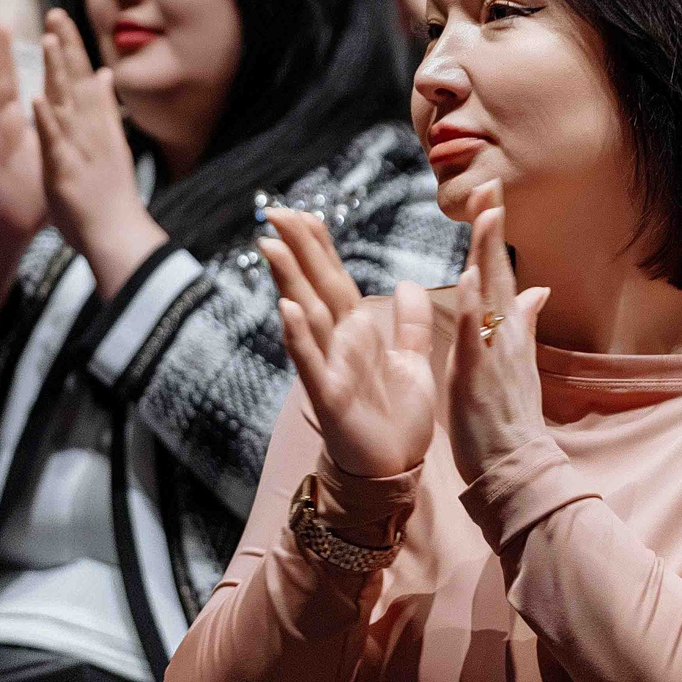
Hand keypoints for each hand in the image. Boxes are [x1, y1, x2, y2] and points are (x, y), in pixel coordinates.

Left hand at [32, 8, 162, 296]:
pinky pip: (54, 141)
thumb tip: (107, 76)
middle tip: (54, 13)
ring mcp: (80, 149)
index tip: (60, 21)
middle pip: (78, 82)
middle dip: (65, 47)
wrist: (119, 235)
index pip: (86, 78)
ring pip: (67, 104)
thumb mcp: (113, 144)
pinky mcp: (66, 170)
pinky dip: (47, 120)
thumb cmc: (112, 196)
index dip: (72, 48)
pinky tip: (37, 98)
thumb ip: (106, 109)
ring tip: (46, 40)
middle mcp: (92, 131)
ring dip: (57, 72)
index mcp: (100, 126)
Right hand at [262, 206, 437, 484]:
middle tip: (273, 211)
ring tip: (269, 245)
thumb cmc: (397, 418)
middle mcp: (338, 344)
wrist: (395, 470)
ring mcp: (329, 368)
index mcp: (357, 332)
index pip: (335, 278)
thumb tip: (407, 285)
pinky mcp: (329, 397)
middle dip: (296, 249)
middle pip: (314, 286)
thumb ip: (409, 323)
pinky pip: (311, 362)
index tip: (303, 211)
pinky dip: (298, 335)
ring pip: (305, 315)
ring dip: (288, 280)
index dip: (319, 246)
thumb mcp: (411, 360)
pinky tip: (285, 308)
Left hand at [445, 182, 551, 480]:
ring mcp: (495, 353)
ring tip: (485, 213)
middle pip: (498, 270)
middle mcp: (505, 334)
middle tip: (490, 182)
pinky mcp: (480, 376)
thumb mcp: (517, 363)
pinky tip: (472, 278)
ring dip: (488, 252)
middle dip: (493, 226)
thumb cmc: (510, 418)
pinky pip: (477, 335)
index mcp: (508, 330)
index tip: (489, 192)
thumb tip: (536, 290)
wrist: (516, 467)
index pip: (500, 270)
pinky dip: (476, 306)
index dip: (493, 232)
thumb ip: (525, 323)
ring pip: (491, 294)